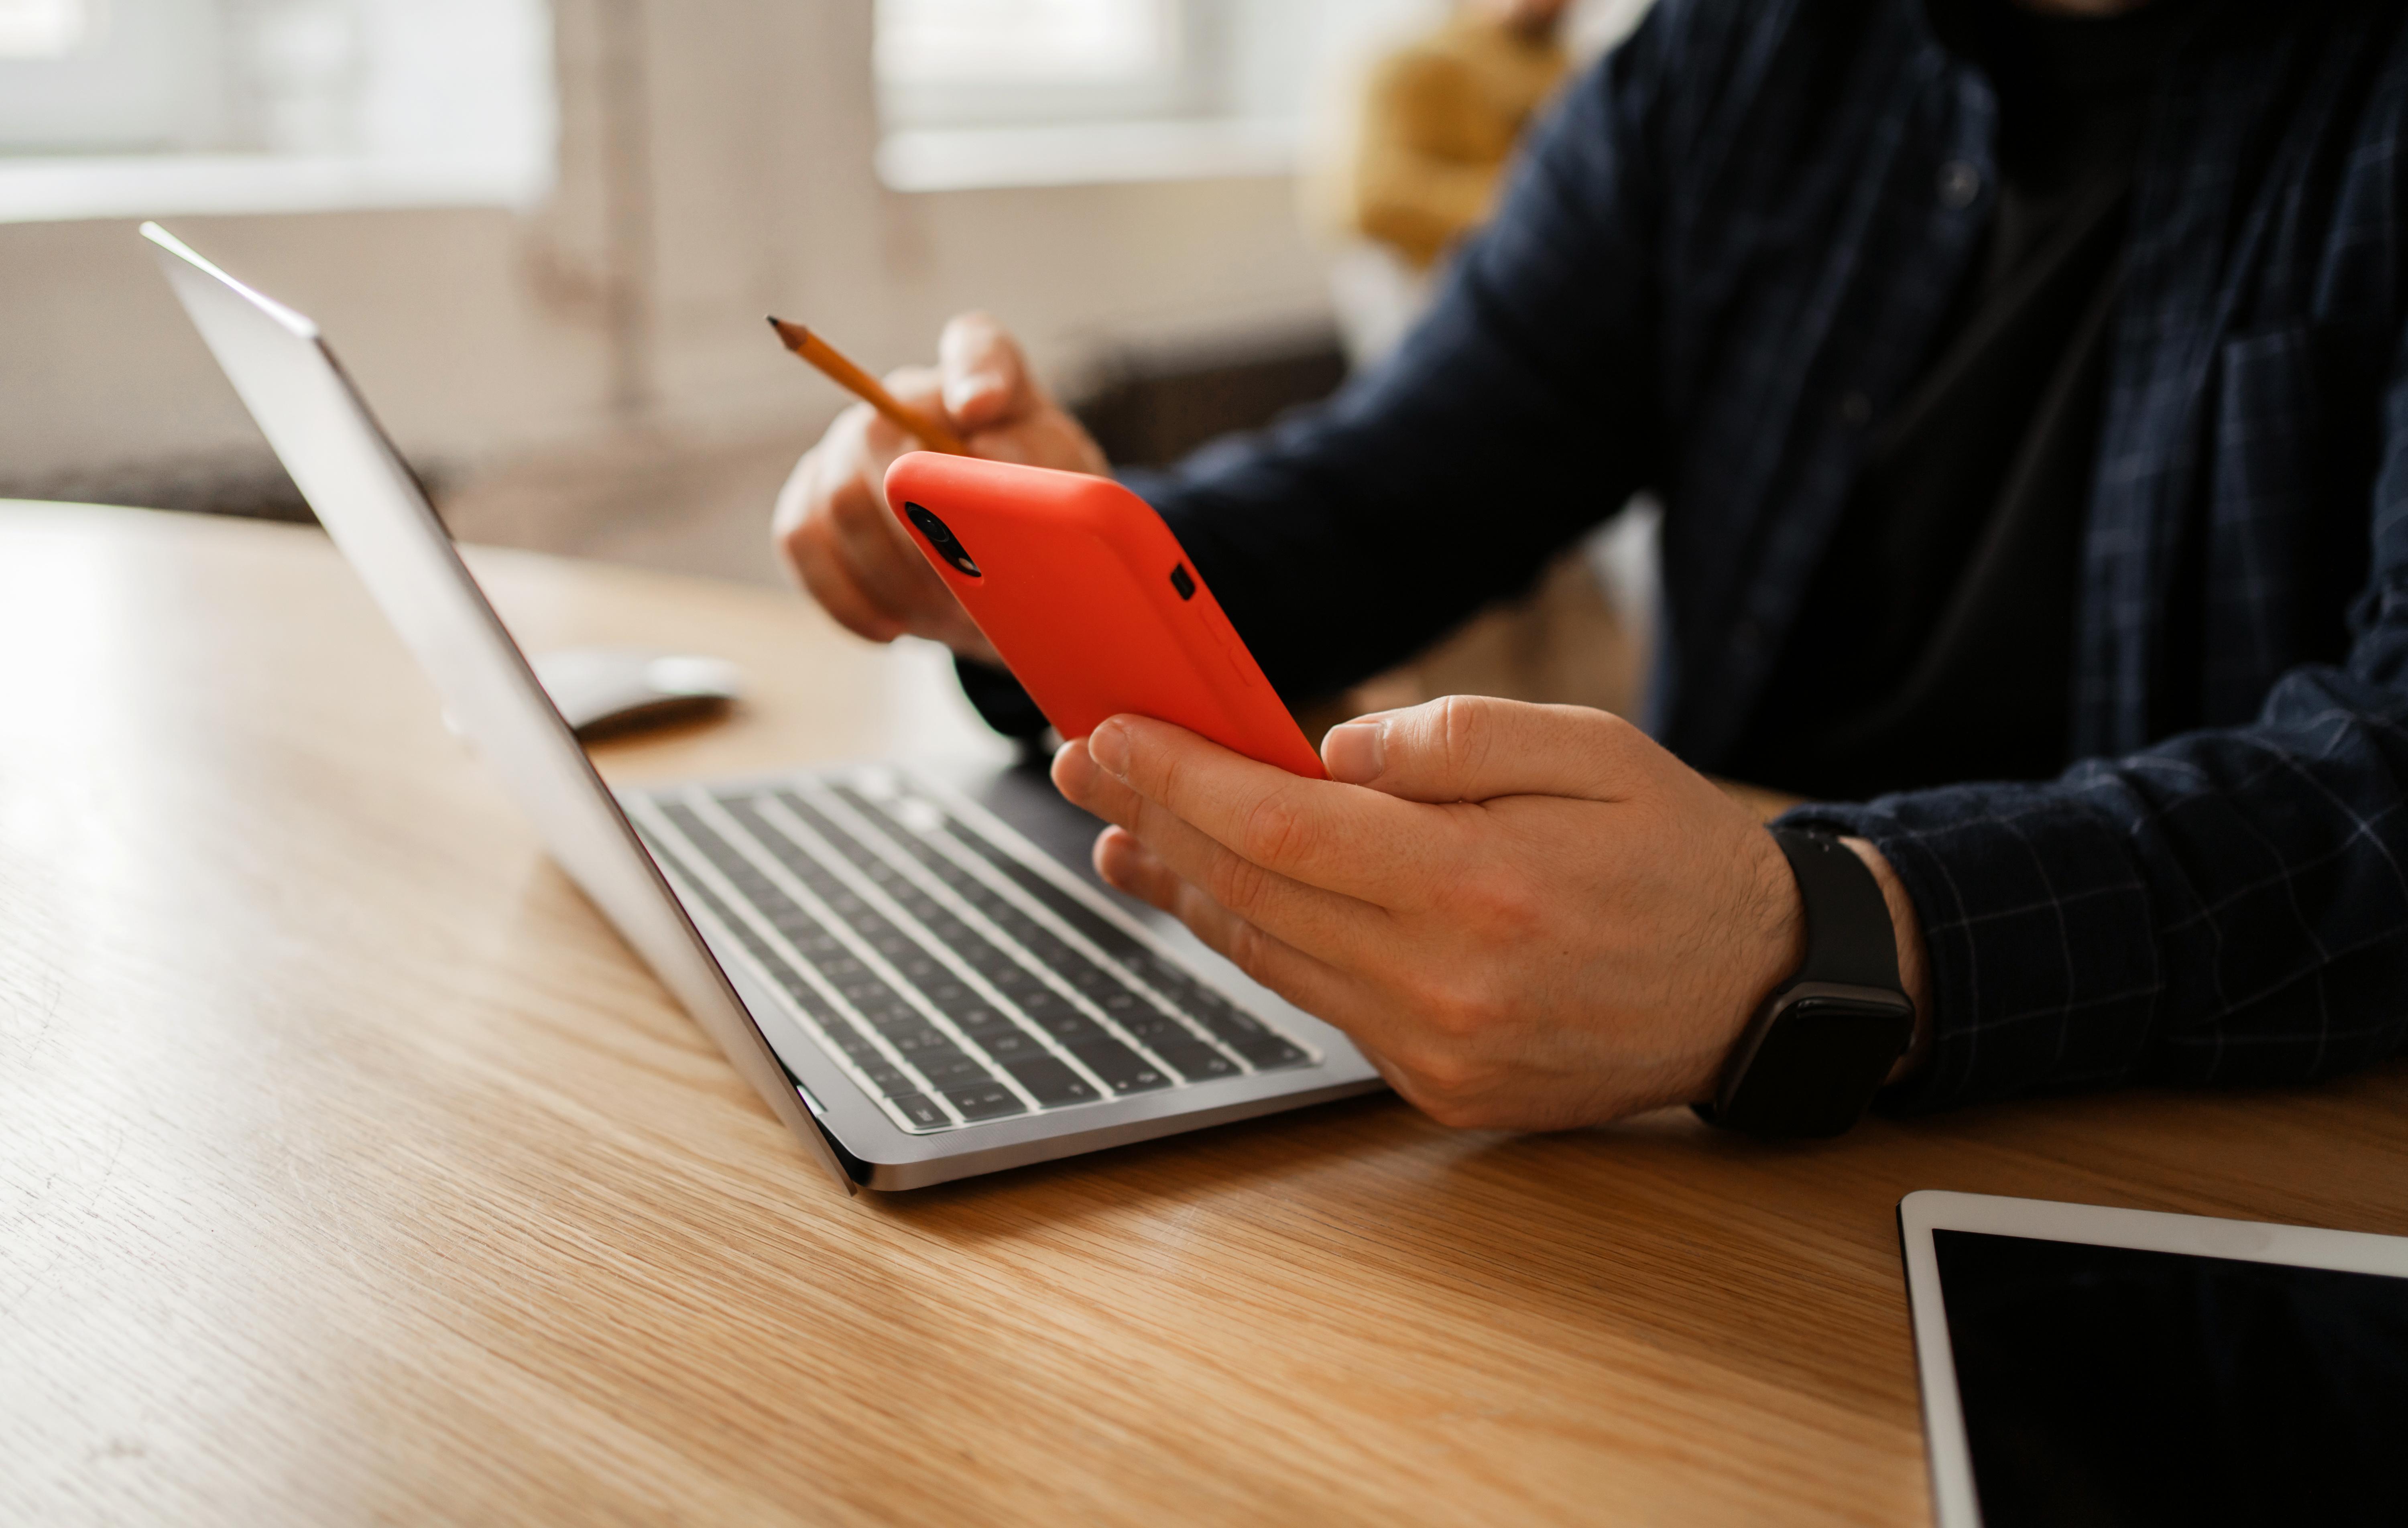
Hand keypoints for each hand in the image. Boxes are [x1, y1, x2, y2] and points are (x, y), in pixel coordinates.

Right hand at [773, 312, 1108, 661]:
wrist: (1002, 567)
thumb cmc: (1041, 523)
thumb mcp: (1069, 498)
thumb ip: (1044, 472)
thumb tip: (991, 463)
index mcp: (986, 380)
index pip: (979, 348)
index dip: (978, 373)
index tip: (980, 409)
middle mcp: (905, 398)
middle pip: (885, 450)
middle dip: (925, 535)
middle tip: (970, 592)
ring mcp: (846, 446)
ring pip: (840, 504)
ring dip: (895, 576)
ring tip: (947, 617)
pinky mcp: (810, 500)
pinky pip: (801, 540)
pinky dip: (847, 596)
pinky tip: (893, 630)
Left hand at [1052, 696, 1929, 1129]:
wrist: (1757, 987)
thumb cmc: (1676, 852)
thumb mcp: (1593, 749)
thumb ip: (1456, 739)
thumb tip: (1331, 746)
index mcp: (1480, 885)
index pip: (1282, 826)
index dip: (1181, 778)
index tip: (1112, 737)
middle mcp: (1446, 982)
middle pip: (1255, 894)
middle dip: (1158, 822)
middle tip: (1088, 769)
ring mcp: (1439, 1049)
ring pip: (1273, 958)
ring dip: (1189, 892)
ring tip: (1128, 835)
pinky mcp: (1442, 1088)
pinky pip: (1323, 1004)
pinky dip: (1262, 946)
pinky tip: (1224, 901)